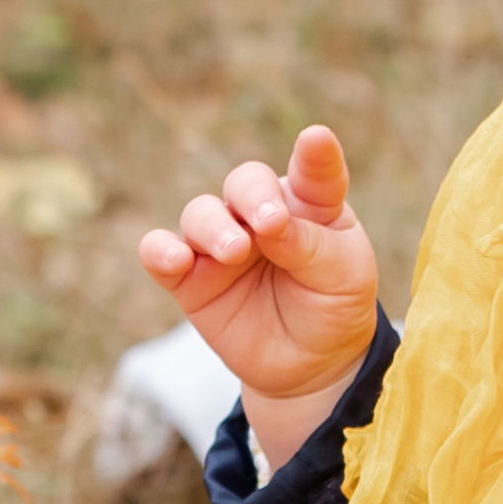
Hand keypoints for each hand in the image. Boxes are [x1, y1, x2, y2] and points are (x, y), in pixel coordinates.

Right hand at [138, 128, 379, 458]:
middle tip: (269, 222)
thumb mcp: (342, 276)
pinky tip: (174, 258)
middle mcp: (261, 214)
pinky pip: (161, 253)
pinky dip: (160, 250)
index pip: (313, 172)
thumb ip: (310, 246)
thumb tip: (269, 225)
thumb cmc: (332, 304)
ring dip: (213, 227)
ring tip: (235, 251)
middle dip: (253, 196)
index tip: (316, 139)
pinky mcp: (190, 278)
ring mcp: (222, 242)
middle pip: (245, 183)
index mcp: (311, 205)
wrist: (310, 364)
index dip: (315, 155)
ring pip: (201, 213)